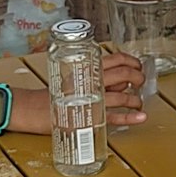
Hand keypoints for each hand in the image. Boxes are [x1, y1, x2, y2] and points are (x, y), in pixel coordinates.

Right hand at [11, 53, 148, 134]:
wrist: (35, 109)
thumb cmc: (57, 94)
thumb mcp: (74, 77)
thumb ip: (96, 77)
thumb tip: (121, 80)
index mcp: (87, 69)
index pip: (116, 58)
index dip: (132, 61)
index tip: (138, 65)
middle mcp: (92, 83)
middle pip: (124, 75)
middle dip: (138, 77)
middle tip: (141, 81)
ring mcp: (93, 101)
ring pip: (122, 97)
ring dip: (136, 99)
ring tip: (139, 102)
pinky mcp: (91, 118)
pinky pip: (115, 118)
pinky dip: (131, 117)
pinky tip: (140, 117)